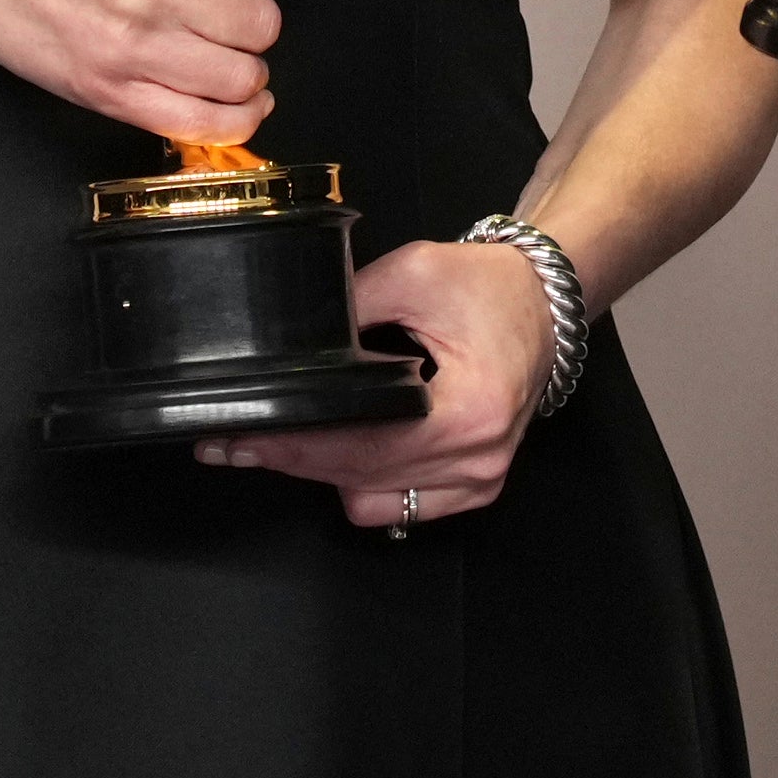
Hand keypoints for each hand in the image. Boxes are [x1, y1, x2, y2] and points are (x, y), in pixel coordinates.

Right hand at [0, 0, 331, 145]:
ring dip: (244, 69)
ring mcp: (130, 50)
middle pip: (262, 27)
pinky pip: (200, 125)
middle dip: (253, 19)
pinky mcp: (105, 93)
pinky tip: (229, 101)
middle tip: (225, 9)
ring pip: (243, 79)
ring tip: (221, 51)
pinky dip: (230, 119)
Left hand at [211, 231, 562, 525]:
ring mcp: (479, 480)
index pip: (363, 446)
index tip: (240, 436)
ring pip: (371, 501)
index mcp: (471, 411)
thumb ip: (351, 304)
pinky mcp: (475, 487)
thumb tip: (288, 337)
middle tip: (233, 440)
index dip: (294, 444)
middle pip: (359, 479)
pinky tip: (341, 451)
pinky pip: (396, 506)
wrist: (545, 301)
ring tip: (285, 438)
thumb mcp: (415, 272)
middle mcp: (479, 459)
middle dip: (291, 458)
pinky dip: (362, 483)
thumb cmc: (491, 287)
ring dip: (325, 473)